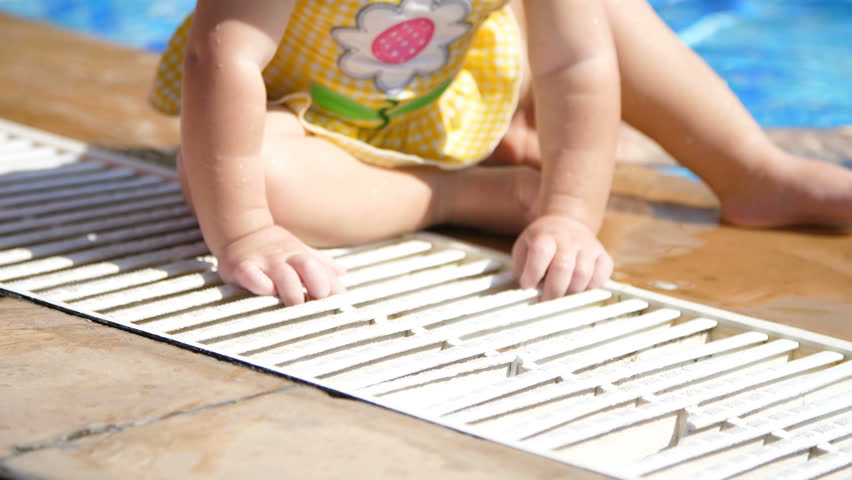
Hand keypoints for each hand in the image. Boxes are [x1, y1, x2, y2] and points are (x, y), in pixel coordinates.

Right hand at [215, 225, 345, 305]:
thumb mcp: (300, 252)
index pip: (325, 274)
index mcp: (302, 256)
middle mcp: (285, 258)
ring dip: (293, 294)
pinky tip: (266, 292)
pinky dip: (262, 287)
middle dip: (317, 289)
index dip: (334, 291)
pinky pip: (254, 277)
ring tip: (294, 305)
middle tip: (315, 305)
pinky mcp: (243, 267)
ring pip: (285, 276)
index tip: (335, 306)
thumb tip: (343, 273)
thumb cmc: (273, 247)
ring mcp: (265, 262)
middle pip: (309, 267)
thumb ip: (321, 265)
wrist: (239, 229)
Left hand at [512, 215, 612, 299]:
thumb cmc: (543, 242)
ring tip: (561, 294)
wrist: (567, 224)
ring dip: (570, 292)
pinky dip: (590, 288)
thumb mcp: (524, 248)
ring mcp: (589, 247)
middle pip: (563, 267)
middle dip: (552, 291)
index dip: (532, 273)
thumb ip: (523, 270)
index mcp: (545, 236)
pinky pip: (601, 276)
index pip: (540, 252)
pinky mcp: (603, 256)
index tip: (527, 286)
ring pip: (583, 275)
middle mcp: (568, 239)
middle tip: (545, 300)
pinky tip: (579, 287)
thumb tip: (528, 291)